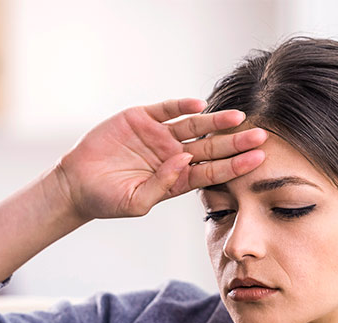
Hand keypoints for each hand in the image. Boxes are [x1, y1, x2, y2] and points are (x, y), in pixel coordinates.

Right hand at [55, 98, 265, 220]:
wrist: (76, 184)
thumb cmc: (107, 200)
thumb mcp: (136, 203)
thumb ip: (161, 185)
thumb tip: (184, 160)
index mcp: (176, 179)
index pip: (212, 171)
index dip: (235, 166)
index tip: (257, 160)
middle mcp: (172, 155)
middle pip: (210, 147)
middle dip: (235, 142)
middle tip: (261, 136)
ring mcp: (158, 136)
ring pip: (194, 126)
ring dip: (216, 122)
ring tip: (238, 118)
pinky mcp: (141, 118)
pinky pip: (167, 109)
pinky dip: (181, 106)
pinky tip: (199, 105)